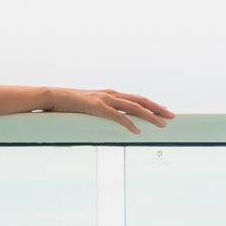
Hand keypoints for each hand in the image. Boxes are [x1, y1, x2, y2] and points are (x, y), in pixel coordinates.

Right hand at [46, 87, 174, 133]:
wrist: (52, 97)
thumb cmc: (68, 104)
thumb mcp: (88, 107)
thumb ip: (99, 111)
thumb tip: (107, 120)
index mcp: (110, 94)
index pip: (136, 99)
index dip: (152, 105)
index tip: (164, 111)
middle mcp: (111, 94)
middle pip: (140, 101)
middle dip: (158, 108)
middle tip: (173, 116)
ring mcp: (104, 99)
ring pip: (133, 107)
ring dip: (149, 116)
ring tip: (162, 125)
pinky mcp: (96, 107)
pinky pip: (117, 116)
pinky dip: (129, 123)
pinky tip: (137, 131)